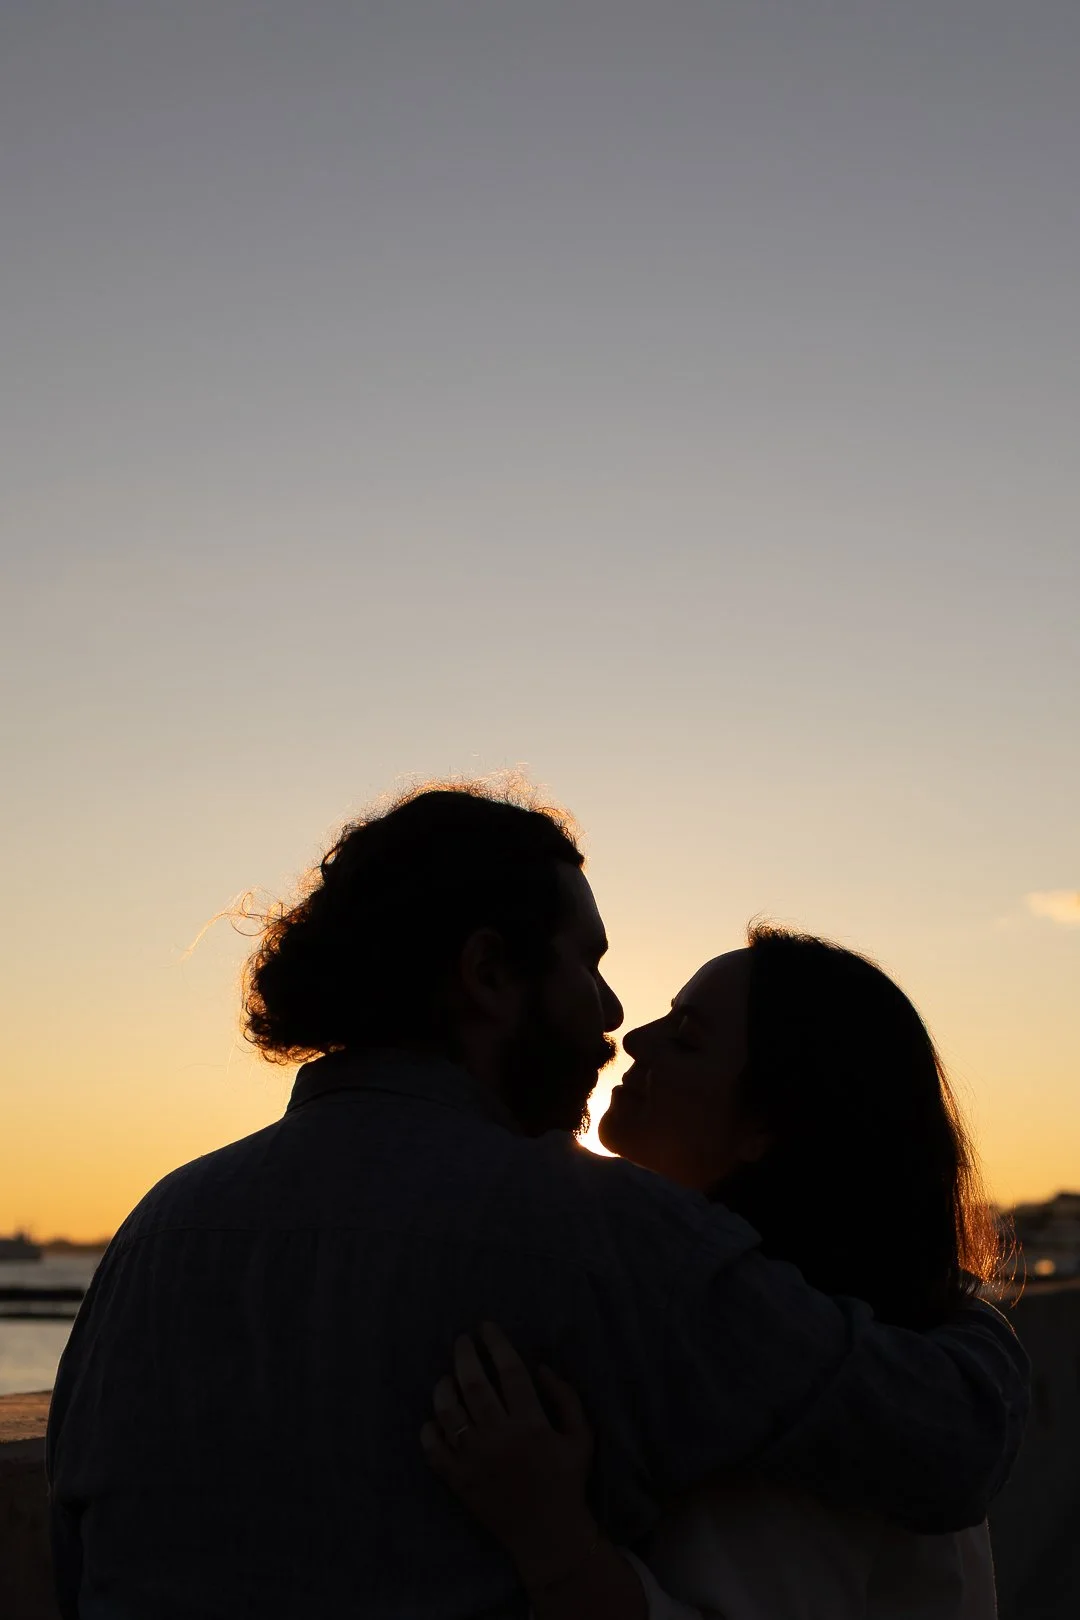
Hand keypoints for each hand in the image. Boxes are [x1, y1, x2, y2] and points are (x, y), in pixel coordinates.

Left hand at [421, 1321, 597, 1582]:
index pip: (509, 1371)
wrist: (547, 1535)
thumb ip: (566, 1398)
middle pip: (473, 1383)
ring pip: (448, 1412)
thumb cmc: (567, 1481)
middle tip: (461, 1341)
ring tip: (446, 1378)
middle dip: (464, 1354)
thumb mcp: (581, 1436)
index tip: (486, 1327)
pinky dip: (428, 1430)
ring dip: (443, 1387)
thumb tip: (541, 1367)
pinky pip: (433, 1449)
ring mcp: (474, 1460)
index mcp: (531, 1424)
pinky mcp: (458, 1481)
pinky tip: (434, 1420)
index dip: (496, 1343)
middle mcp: (499, 1438)